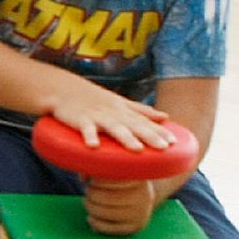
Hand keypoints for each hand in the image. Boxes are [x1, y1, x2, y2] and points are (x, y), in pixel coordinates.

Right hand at [50, 79, 171, 151]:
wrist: (64, 89)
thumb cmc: (94, 99)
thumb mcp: (120, 102)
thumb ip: (142, 110)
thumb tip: (165, 116)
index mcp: (124, 111)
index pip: (145, 122)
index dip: (159, 131)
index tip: (174, 142)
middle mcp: (114, 113)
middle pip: (134, 125)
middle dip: (149, 136)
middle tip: (164, 148)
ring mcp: (97, 116)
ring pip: (113, 127)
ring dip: (125, 138)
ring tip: (137, 149)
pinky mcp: (79, 119)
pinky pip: (85, 128)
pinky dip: (89, 136)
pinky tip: (93, 146)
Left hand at [83, 178, 157, 235]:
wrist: (143, 199)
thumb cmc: (121, 182)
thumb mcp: (114, 172)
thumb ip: (95, 171)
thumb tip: (83, 178)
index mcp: (138, 177)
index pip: (111, 179)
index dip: (95, 180)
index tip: (91, 180)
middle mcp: (144, 195)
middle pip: (107, 197)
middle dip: (91, 194)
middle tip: (88, 191)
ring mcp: (142, 212)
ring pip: (106, 212)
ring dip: (91, 207)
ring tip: (87, 202)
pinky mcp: (136, 227)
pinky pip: (109, 227)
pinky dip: (95, 223)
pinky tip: (90, 218)